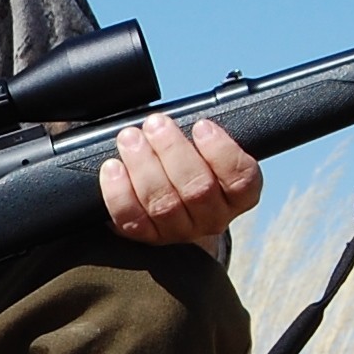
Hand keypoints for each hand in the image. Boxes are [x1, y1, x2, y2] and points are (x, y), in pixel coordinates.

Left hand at [98, 116, 262, 248]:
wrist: (177, 212)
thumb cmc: (191, 168)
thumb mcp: (206, 151)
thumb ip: (201, 137)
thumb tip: (175, 115)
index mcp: (237, 195)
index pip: (241, 178)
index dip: (221, 151)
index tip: (201, 126)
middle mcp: (213, 217)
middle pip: (197, 189)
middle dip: (172, 150)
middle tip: (155, 124)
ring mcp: (181, 231)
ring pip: (164, 204)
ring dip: (143, 166)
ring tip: (130, 139)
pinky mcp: (149, 238)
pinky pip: (133, 220)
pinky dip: (120, 193)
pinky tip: (113, 169)